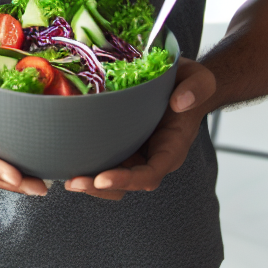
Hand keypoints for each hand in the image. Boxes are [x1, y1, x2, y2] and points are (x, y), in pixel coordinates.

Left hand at [64, 58, 216, 200]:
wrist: (183, 82)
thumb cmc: (191, 84)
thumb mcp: (200, 80)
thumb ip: (196, 89)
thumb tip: (179, 102)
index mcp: (172, 148)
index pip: (150, 174)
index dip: (127, 180)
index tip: (103, 178)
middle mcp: (153, 157)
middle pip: (126, 183)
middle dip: (99, 187)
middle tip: (73, 182)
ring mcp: (137, 152)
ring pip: (113, 177)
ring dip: (90, 181)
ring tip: (67, 178)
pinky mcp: (123, 143)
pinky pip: (106, 159)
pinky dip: (89, 163)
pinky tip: (68, 159)